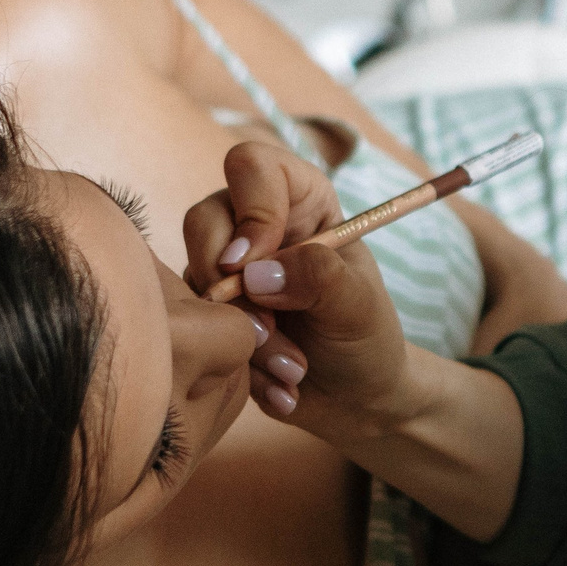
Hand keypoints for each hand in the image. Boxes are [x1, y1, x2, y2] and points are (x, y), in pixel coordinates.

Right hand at [182, 140, 418, 436]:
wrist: (357, 399)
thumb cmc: (367, 339)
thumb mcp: (359, 306)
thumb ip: (319, 277)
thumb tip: (254, 274)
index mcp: (299, 200)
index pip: (252, 166)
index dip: (248, 210)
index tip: (254, 264)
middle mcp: (255, 226)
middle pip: (204, 220)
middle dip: (231, 287)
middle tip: (269, 329)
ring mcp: (228, 272)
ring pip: (199, 285)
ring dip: (245, 338)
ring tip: (294, 370)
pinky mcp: (212, 315)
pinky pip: (198, 330)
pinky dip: (240, 367)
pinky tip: (280, 388)